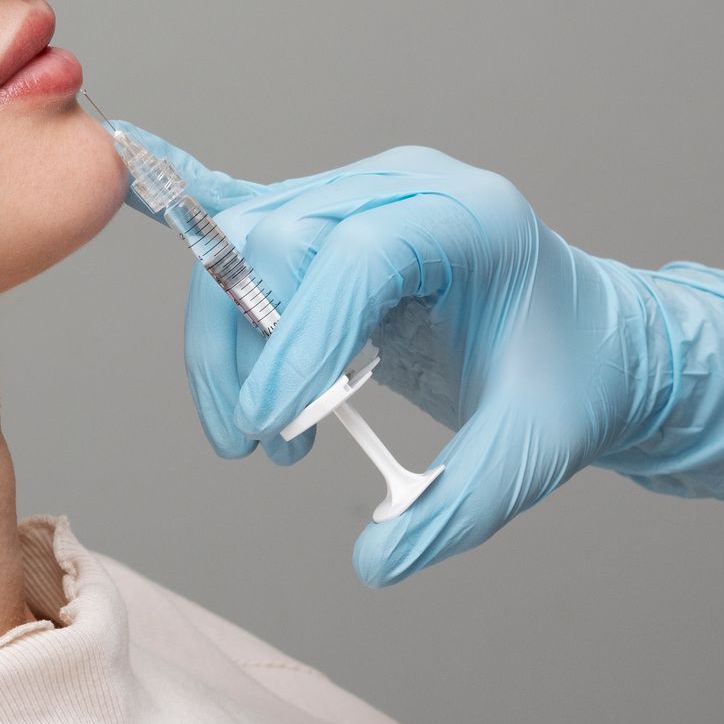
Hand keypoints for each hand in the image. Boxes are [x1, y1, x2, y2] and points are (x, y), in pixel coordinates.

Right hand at [110, 128, 723, 586]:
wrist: (597, 345)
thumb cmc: (573, 381)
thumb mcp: (532, 454)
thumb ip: (459, 509)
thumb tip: (377, 560)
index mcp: (469, 218)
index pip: (356, 255)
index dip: (300, 337)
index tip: (271, 425)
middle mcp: (406, 188)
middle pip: (279, 238)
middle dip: (250, 348)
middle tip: (267, 447)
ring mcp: (361, 196)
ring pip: (248, 243)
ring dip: (233, 341)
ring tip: (269, 435)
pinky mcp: (330, 221)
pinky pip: (245, 210)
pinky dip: (183, 199)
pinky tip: (126, 164)